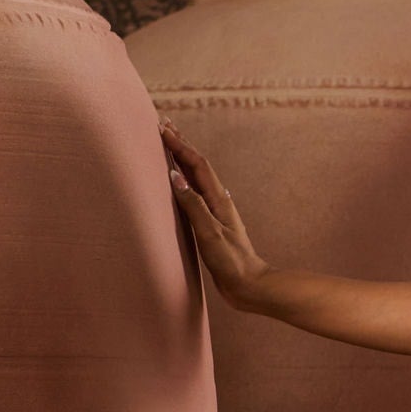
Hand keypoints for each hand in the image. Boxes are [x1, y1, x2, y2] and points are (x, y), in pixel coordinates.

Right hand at [160, 121, 267, 302]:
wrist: (248, 286)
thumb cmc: (231, 262)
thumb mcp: (209, 233)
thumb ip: (193, 205)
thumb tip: (175, 176)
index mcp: (218, 199)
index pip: (196, 164)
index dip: (179, 145)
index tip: (162, 128)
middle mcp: (217, 201)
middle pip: (196, 165)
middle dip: (180, 144)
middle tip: (164, 125)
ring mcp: (214, 212)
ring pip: (195, 178)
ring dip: (181, 160)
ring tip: (168, 145)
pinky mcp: (210, 224)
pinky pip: (193, 194)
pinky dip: (183, 181)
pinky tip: (179, 183)